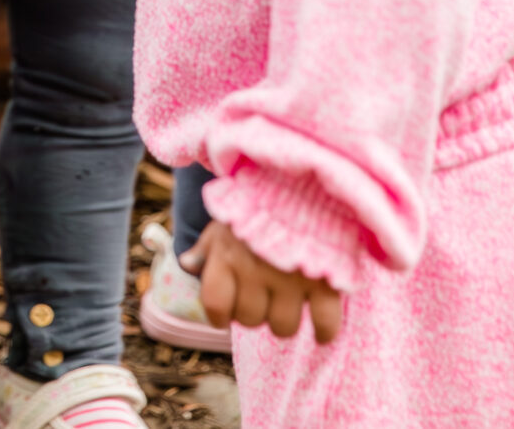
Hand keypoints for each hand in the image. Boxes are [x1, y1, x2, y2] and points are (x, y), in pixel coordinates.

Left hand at [182, 220, 344, 343]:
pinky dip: (324, 331)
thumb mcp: (226, 220)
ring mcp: (291, 278)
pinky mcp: (326, 281)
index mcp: (227, 255)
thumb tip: (187, 265)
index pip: (215, 305)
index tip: (226, 314)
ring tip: (288, 302)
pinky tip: (320, 327)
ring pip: (283, 327)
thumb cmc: (262, 204)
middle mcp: (255, 270)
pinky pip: (325, 323)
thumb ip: (206, 245)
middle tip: (263, 295)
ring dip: (284, 320)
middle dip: (254, 311)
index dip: (219, 315)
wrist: (309, 182)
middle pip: (250, 319)